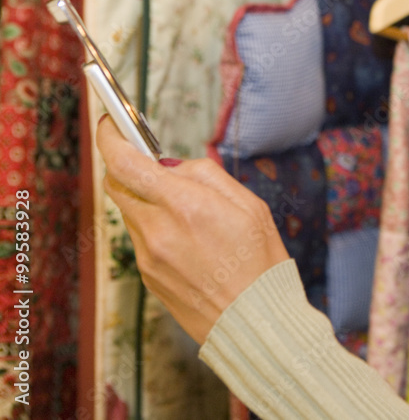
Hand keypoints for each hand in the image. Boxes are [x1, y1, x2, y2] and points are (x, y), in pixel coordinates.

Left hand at [97, 116, 289, 344]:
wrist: (254, 322)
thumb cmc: (260, 262)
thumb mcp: (250, 205)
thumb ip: (206, 176)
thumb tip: (171, 163)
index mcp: (185, 205)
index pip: (124, 162)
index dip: (110, 137)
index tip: (111, 123)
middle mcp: (158, 229)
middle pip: (119, 184)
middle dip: (131, 168)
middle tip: (157, 165)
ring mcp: (148, 256)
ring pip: (131, 211)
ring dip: (149, 200)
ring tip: (190, 213)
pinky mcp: (148, 275)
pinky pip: (142, 238)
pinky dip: (158, 227)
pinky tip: (192, 241)